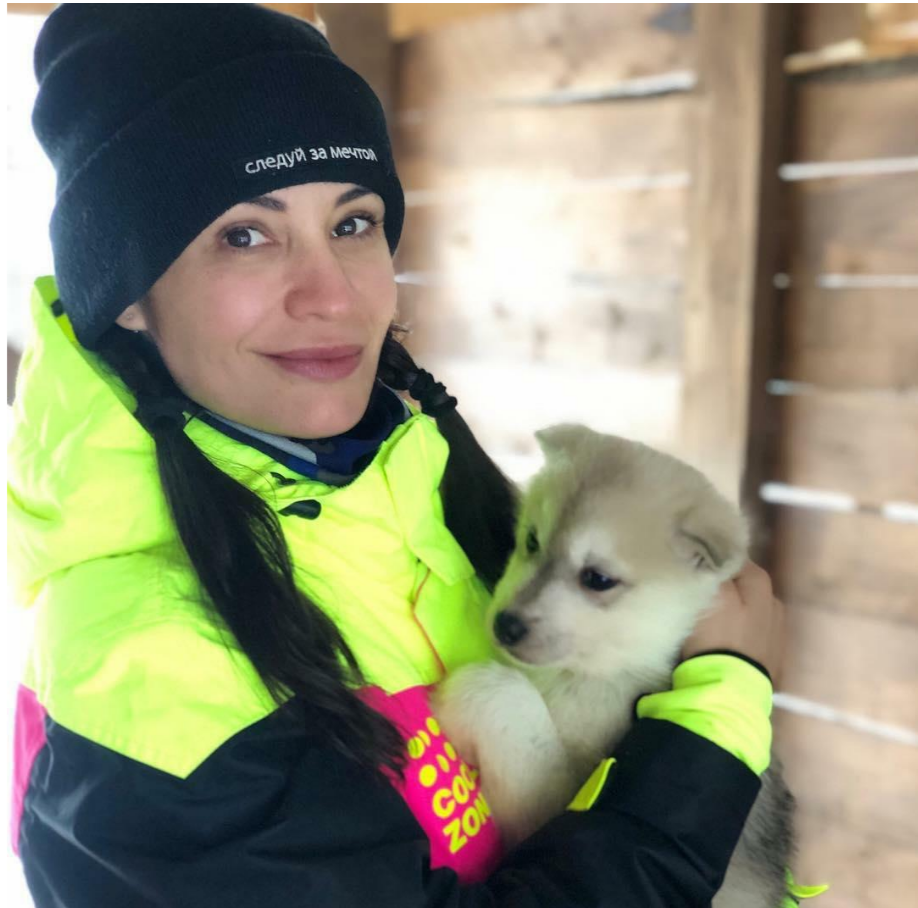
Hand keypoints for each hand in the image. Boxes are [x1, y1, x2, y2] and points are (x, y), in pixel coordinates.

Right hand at [681, 561, 785, 685]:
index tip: (693, 567)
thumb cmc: (716, 635)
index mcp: (761, 584)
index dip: (713, 561)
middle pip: (744, 585)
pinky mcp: (773, 659)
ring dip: (733, 611)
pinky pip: (751, 635)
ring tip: (708, 620)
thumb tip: (708, 553)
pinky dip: (738, 634)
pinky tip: (723, 641)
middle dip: (725, 587)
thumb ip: (713, 569)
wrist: (729, 691)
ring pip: (749, 610)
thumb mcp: (710, 594)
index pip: (735, 559)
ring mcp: (778, 633)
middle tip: (698, 592)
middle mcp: (776, 603)